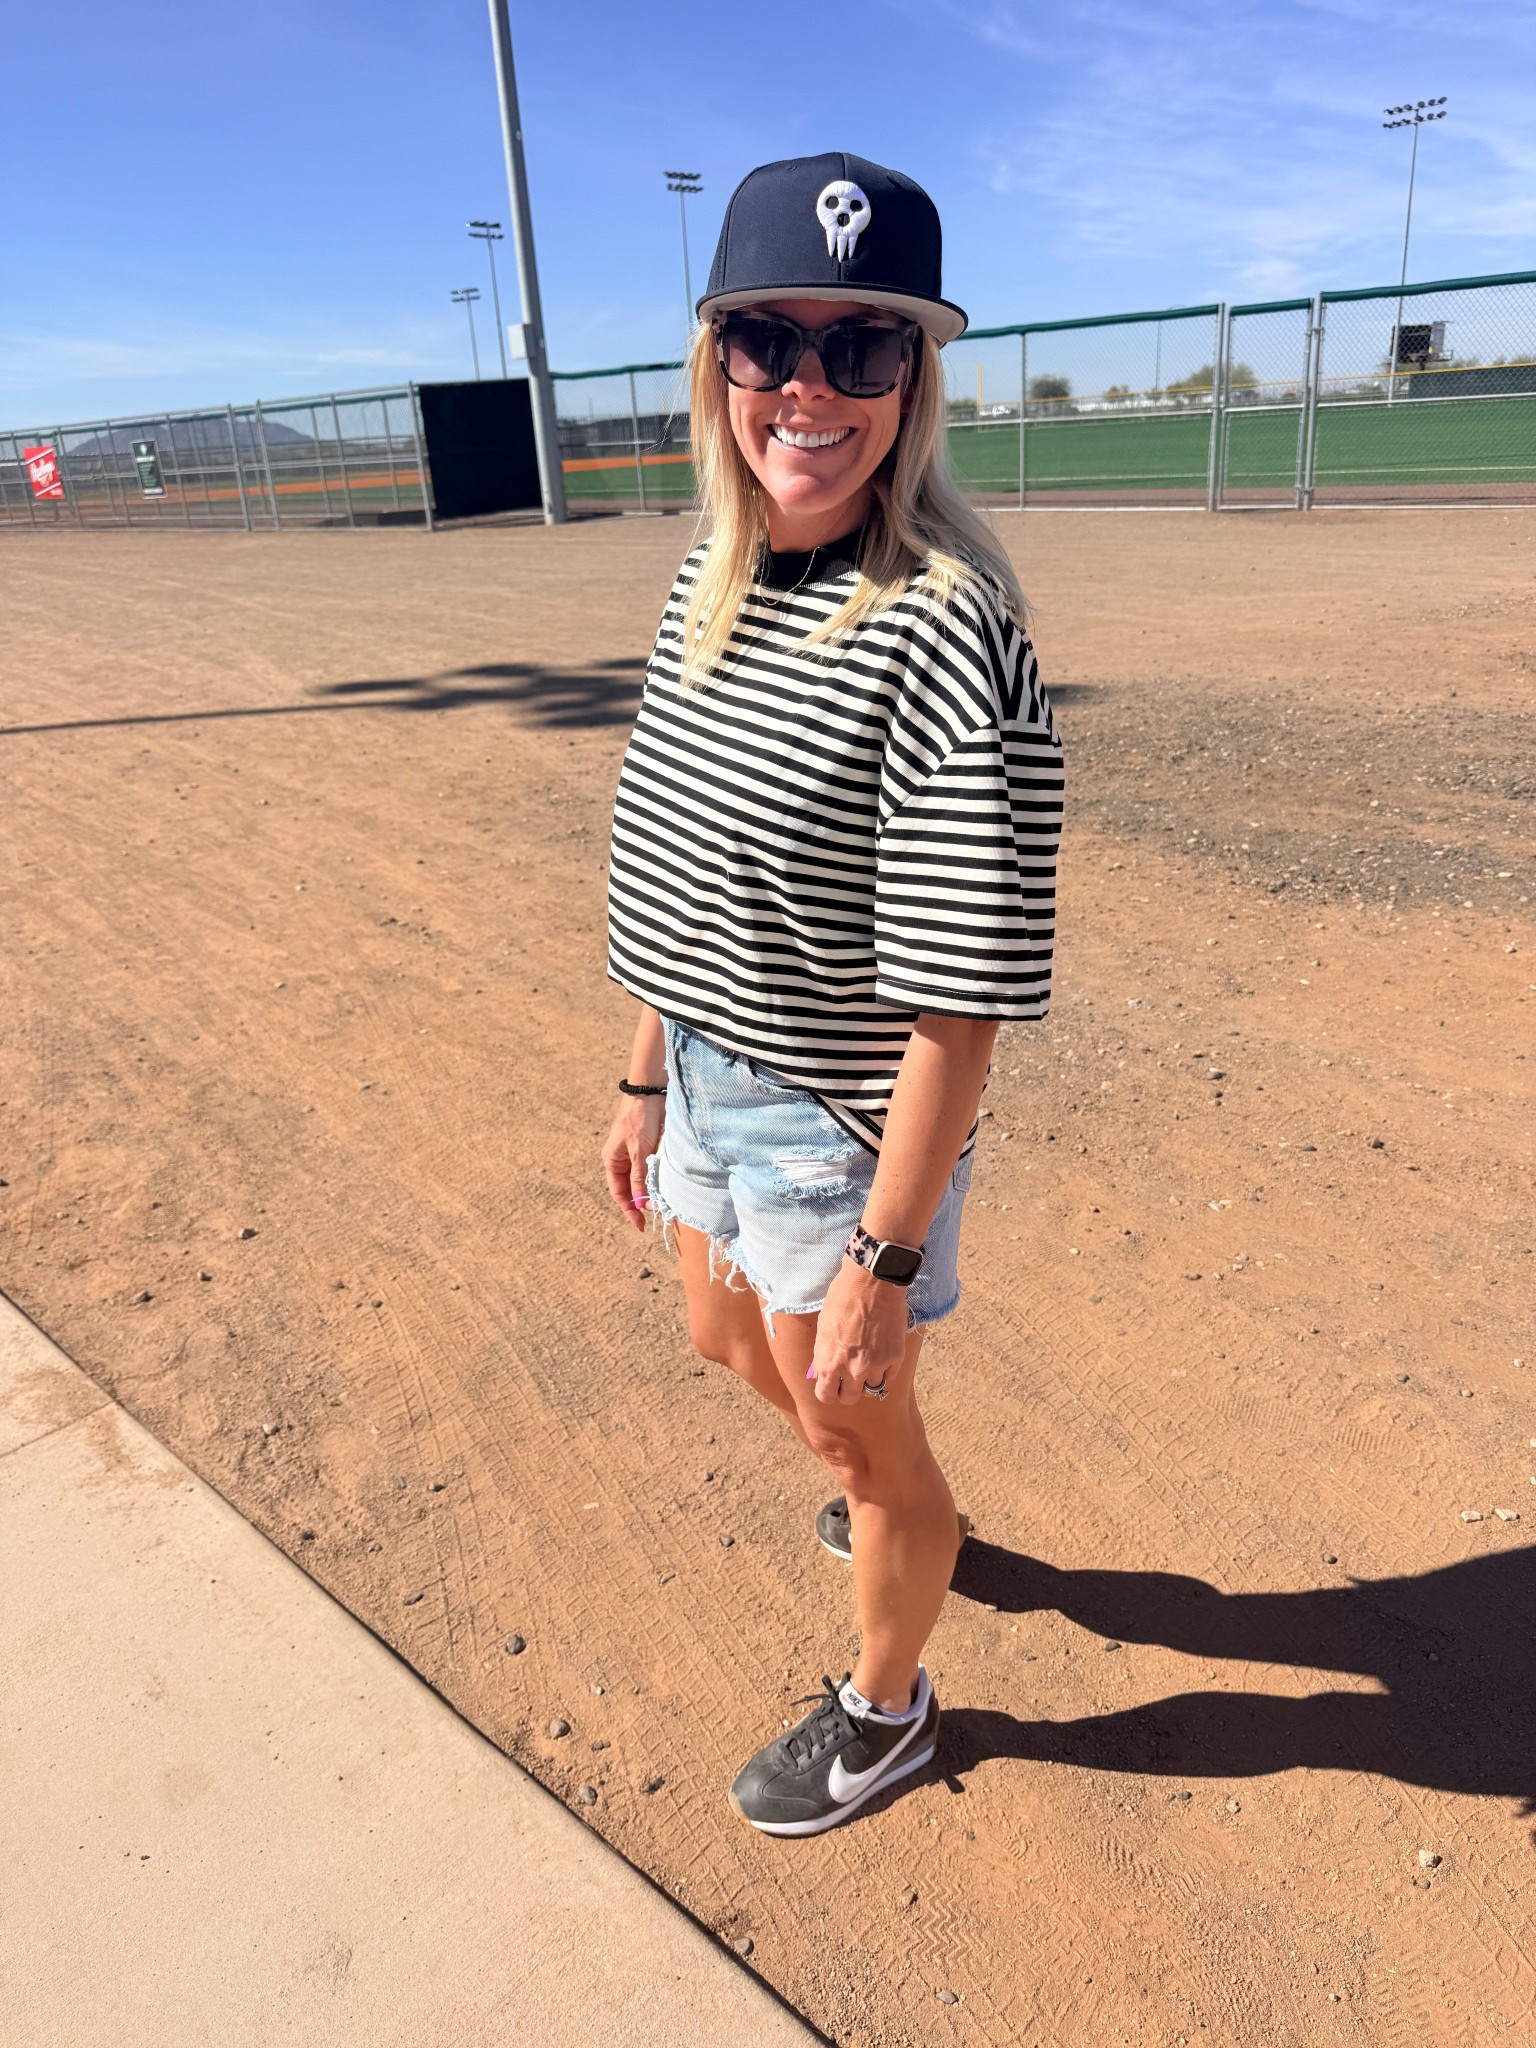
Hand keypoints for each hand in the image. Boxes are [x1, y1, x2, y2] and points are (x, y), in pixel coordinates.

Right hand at [602, 1096, 664, 1232]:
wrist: (650, 1093)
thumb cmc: (640, 1119)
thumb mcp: (639, 1150)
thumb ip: (639, 1176)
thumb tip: (640, 1202)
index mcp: (612, 1161)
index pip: (619, 1193)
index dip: (629, 1210)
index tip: (641, 1225)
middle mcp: (622, 1160)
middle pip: (630, 1189)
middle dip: (641, 1203)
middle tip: (656, 1214)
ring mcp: (635, 1154)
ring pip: (642, 1180)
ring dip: (650, 1192)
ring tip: (663, 1204)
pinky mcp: (648, 1148)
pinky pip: (651, 1169)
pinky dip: (657, 1180)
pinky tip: (666, 1187)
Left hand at [808, 1258, 908, 1405]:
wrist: (872, 1281)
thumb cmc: (842, 1298)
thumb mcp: (823, 1327)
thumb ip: (823, 1354)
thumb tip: (822, 1372)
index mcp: (829, 1362)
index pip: (826, 1396)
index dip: (828, 1391)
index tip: (832, 1385)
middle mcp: (853, 1369)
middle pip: (850, 1398)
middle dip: (848, 1389)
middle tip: (850, 1376)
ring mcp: (876, 1365)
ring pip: (872, 1389)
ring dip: (869, 1379)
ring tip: (868, 1362)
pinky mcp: (895, 1357)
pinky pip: (890, 1376)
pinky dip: (885, 1370)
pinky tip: (881, 1354)